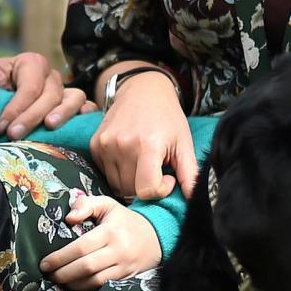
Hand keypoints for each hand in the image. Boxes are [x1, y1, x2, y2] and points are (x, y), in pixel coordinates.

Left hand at [0, 51, 83, 136]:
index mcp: (31, 64)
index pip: (30, 86)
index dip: (16, 108)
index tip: (1, 128)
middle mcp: (51, 76)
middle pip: (51, 95)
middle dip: (32, 116)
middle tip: (14, 135)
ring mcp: (65, 91)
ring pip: (75, 97)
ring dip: (64, 113)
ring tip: (49, 127)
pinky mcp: (72, 106)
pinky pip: (87, 108)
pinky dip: (86, 116)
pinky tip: (80, 126)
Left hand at [40, 193, 162, 289]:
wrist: (156, 237)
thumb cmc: (123, 220)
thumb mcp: (107, 205)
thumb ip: (85, 205)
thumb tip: (68, 218)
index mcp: (111, 232)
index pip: (81, 247)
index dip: (60, 257)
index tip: (45, 263)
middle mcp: (119, 251)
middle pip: (86, 267)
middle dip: (63, 273)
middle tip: (48, 274)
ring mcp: (124, 268)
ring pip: (95, 281)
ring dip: (72, 284)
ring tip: (58, 280)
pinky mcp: (126, 279)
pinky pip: (104, 288)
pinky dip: (86, 289)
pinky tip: (74, 286)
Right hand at [90, 67, 195, 200]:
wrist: (142, 90)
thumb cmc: (167, 118)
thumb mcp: (184, 144)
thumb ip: (190, 174)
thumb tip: (195, 200)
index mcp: (148, 145)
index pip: (146, 190)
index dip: (160, 190)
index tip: (168, 176)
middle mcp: (122, 145)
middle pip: (131, 190)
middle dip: (146, 186)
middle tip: (156, 167)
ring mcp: (105, 144)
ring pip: (116, 185)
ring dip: (130, 181)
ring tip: (142, 162)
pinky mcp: (94, 145)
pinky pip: (104, 173)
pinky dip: (117, 172)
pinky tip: (128, 157)